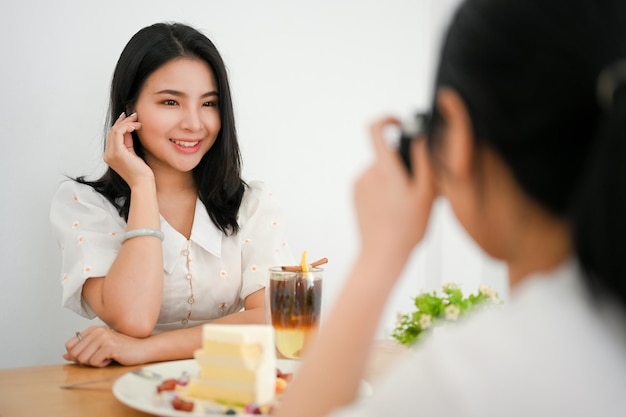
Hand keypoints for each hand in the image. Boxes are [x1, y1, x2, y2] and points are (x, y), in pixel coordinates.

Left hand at [64, 326, 146, 366]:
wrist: (141, 349)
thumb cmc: (122, 349)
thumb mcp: (99, 348)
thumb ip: (82, 350)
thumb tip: (65, 355)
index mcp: (93, 329)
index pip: (70, 345)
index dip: (77, 355)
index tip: (91, 354)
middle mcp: (97, 331)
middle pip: (76, 354)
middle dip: (87, 360)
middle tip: (101, 356)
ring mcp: (103, 338)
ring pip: (84, 359)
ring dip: (95, 362)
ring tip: (107, 357)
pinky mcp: (109, 346)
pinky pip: (94, 362)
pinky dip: (102, 364)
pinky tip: (112, 358)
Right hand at [103, 112, 153, 186]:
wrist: (142, 184)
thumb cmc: (141, 172)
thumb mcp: (133, 154)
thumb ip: (128, 142)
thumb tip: (129, 129)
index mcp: (110, 156)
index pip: (113, 136)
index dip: (120, 125)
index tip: (130, 118)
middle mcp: (108, 155)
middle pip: (112, 131)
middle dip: (124, 121)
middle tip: (135, 116)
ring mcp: (111, 154)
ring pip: (114, 130)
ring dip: (126, 123)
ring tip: (137, 121)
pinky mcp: (117, 153)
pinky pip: (118, 133)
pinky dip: (126, 127)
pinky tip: (135, 126)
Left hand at [354, 116, 436, 260]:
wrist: (382, 254)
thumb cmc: (407, 227)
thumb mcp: (426, 193)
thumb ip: (424, 161)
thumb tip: (419, 138)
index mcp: (385, 169)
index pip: (376, 129)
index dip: (388, 119)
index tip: (400, 123)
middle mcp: (367, 173)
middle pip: (387, 155)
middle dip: (403, 165)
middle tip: (417, 188)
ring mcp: (359, 184)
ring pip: (382, 171)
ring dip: (394, 179)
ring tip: (405, 204)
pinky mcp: (355, 195)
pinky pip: (373, 183)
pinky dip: (384, 189)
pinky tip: (392, 209)